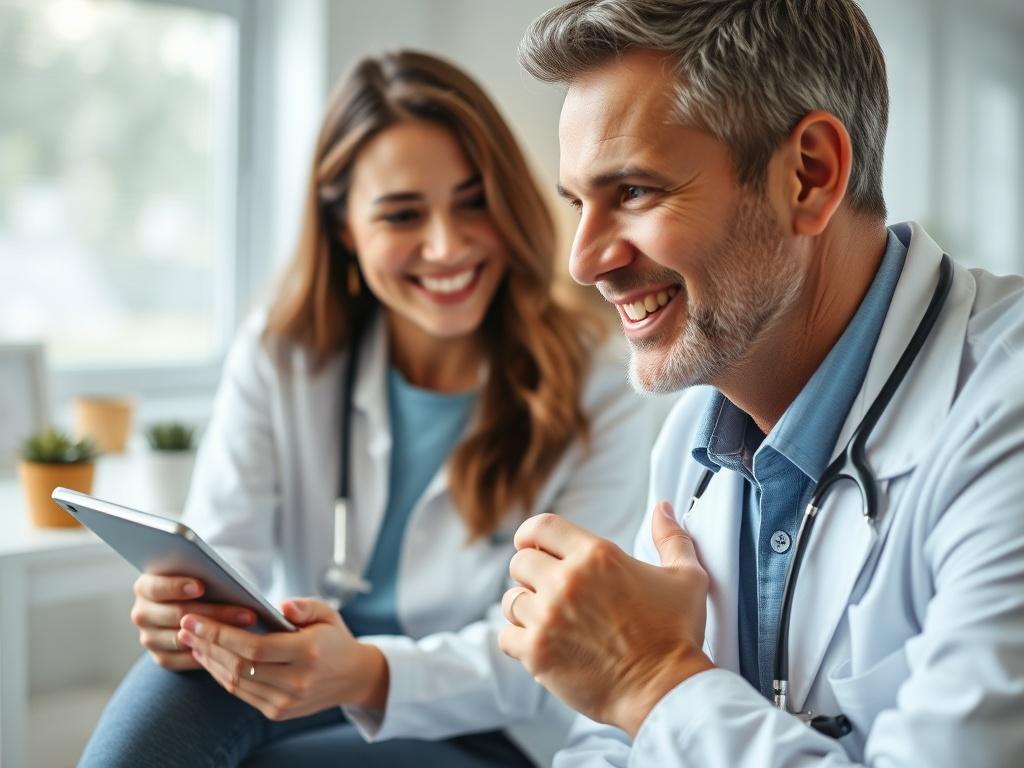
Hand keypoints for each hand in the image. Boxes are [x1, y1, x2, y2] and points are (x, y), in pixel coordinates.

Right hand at [130, 574, 255, 670]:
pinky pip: (182, 659)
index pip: (156, 587)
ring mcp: (149, 638)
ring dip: (217, 635)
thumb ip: (203, 574)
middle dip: (214, 613)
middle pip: (176, 615)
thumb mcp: (198, 573)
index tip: (201, 587)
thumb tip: (227, 579)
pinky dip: (206, 654)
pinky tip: (230, 648)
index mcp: (145, 587)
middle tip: (246, 613)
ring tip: (246, 629)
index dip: (177, 587)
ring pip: (183, 638)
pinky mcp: (160, 657)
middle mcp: (142, 613)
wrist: (193, 605)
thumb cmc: (202, 583)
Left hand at [177, 598, 389, 720]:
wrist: (353, 677)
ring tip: (192, 640)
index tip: (196, 620)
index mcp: (309, 653)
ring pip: (235, 682)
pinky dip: (221, 675)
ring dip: (209, 661)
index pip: (254, 647)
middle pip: (238, 665)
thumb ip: (304, 606)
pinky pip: (241, 693)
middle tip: (185, 626)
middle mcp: (296, 682)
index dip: (220, 634)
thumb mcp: (327, 613)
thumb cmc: (334, 639)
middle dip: (207, 644)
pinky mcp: (278, 712)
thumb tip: (280, 606)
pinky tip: (210, 658)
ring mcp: (286, 701)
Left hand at [498, 504, 714, 736]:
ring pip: (510, 599)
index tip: (533, 546)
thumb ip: (671, 538)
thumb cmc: (675, 635)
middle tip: (550, 591)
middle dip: (531, 574)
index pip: (541, 526)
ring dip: (524, 608)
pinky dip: (518, 641)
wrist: (665, 690)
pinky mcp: (537, 652)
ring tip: (548, 621)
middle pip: (519, 562)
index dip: (531, 534)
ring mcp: (548, 617)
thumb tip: (663, 510)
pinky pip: (505, 636)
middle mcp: (567, 581)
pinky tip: (542, 644)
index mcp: (596, 555)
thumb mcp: (685, 578)